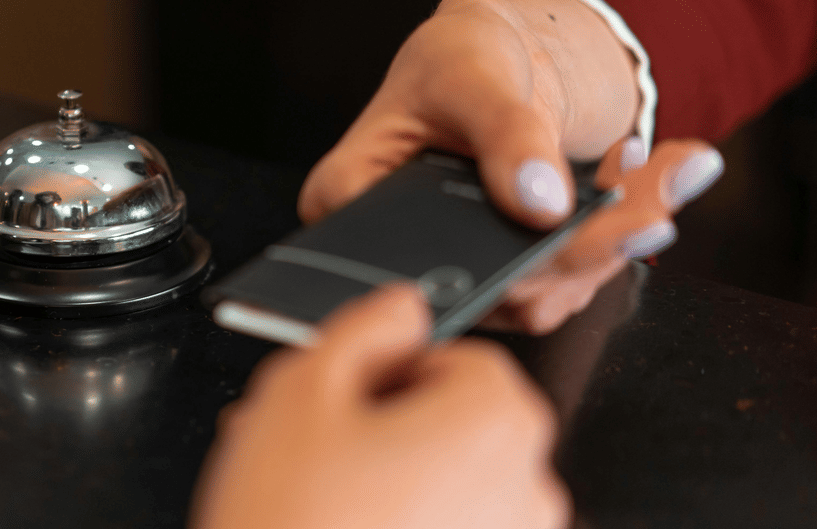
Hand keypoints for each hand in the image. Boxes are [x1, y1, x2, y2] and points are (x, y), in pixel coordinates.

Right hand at [192, 284, 568, 528]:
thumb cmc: (290, 522)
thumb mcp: (300, 390)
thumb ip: (363, 327)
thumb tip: (401, 309)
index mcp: (496, 423)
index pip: (463, 357)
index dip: (394, 365)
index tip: (345, 390)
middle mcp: (526, 488)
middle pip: (459, 421)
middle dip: (387, 422)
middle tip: (315, 442)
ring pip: (450, 481)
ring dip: (389, 473)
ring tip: (314, 489)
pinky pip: (448, 526)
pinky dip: (400, 519)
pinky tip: (337, 520)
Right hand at [298, 0, 723, 333]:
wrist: (496, 59)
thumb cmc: (455, 57)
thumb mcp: (470, 74)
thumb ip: (504, 133)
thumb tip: (540, 201)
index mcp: (351, 200)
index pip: (415, 257)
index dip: (496, 261)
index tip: (571, 234)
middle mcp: (398, 251)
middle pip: (492, 284)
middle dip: (586, 245)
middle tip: (653, 207)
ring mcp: (457, 269)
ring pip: (543, 292)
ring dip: (616, 239)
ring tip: (661, 172)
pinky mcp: (508, 275)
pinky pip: (571, 279)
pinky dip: (620, 231)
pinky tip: (640, 176)